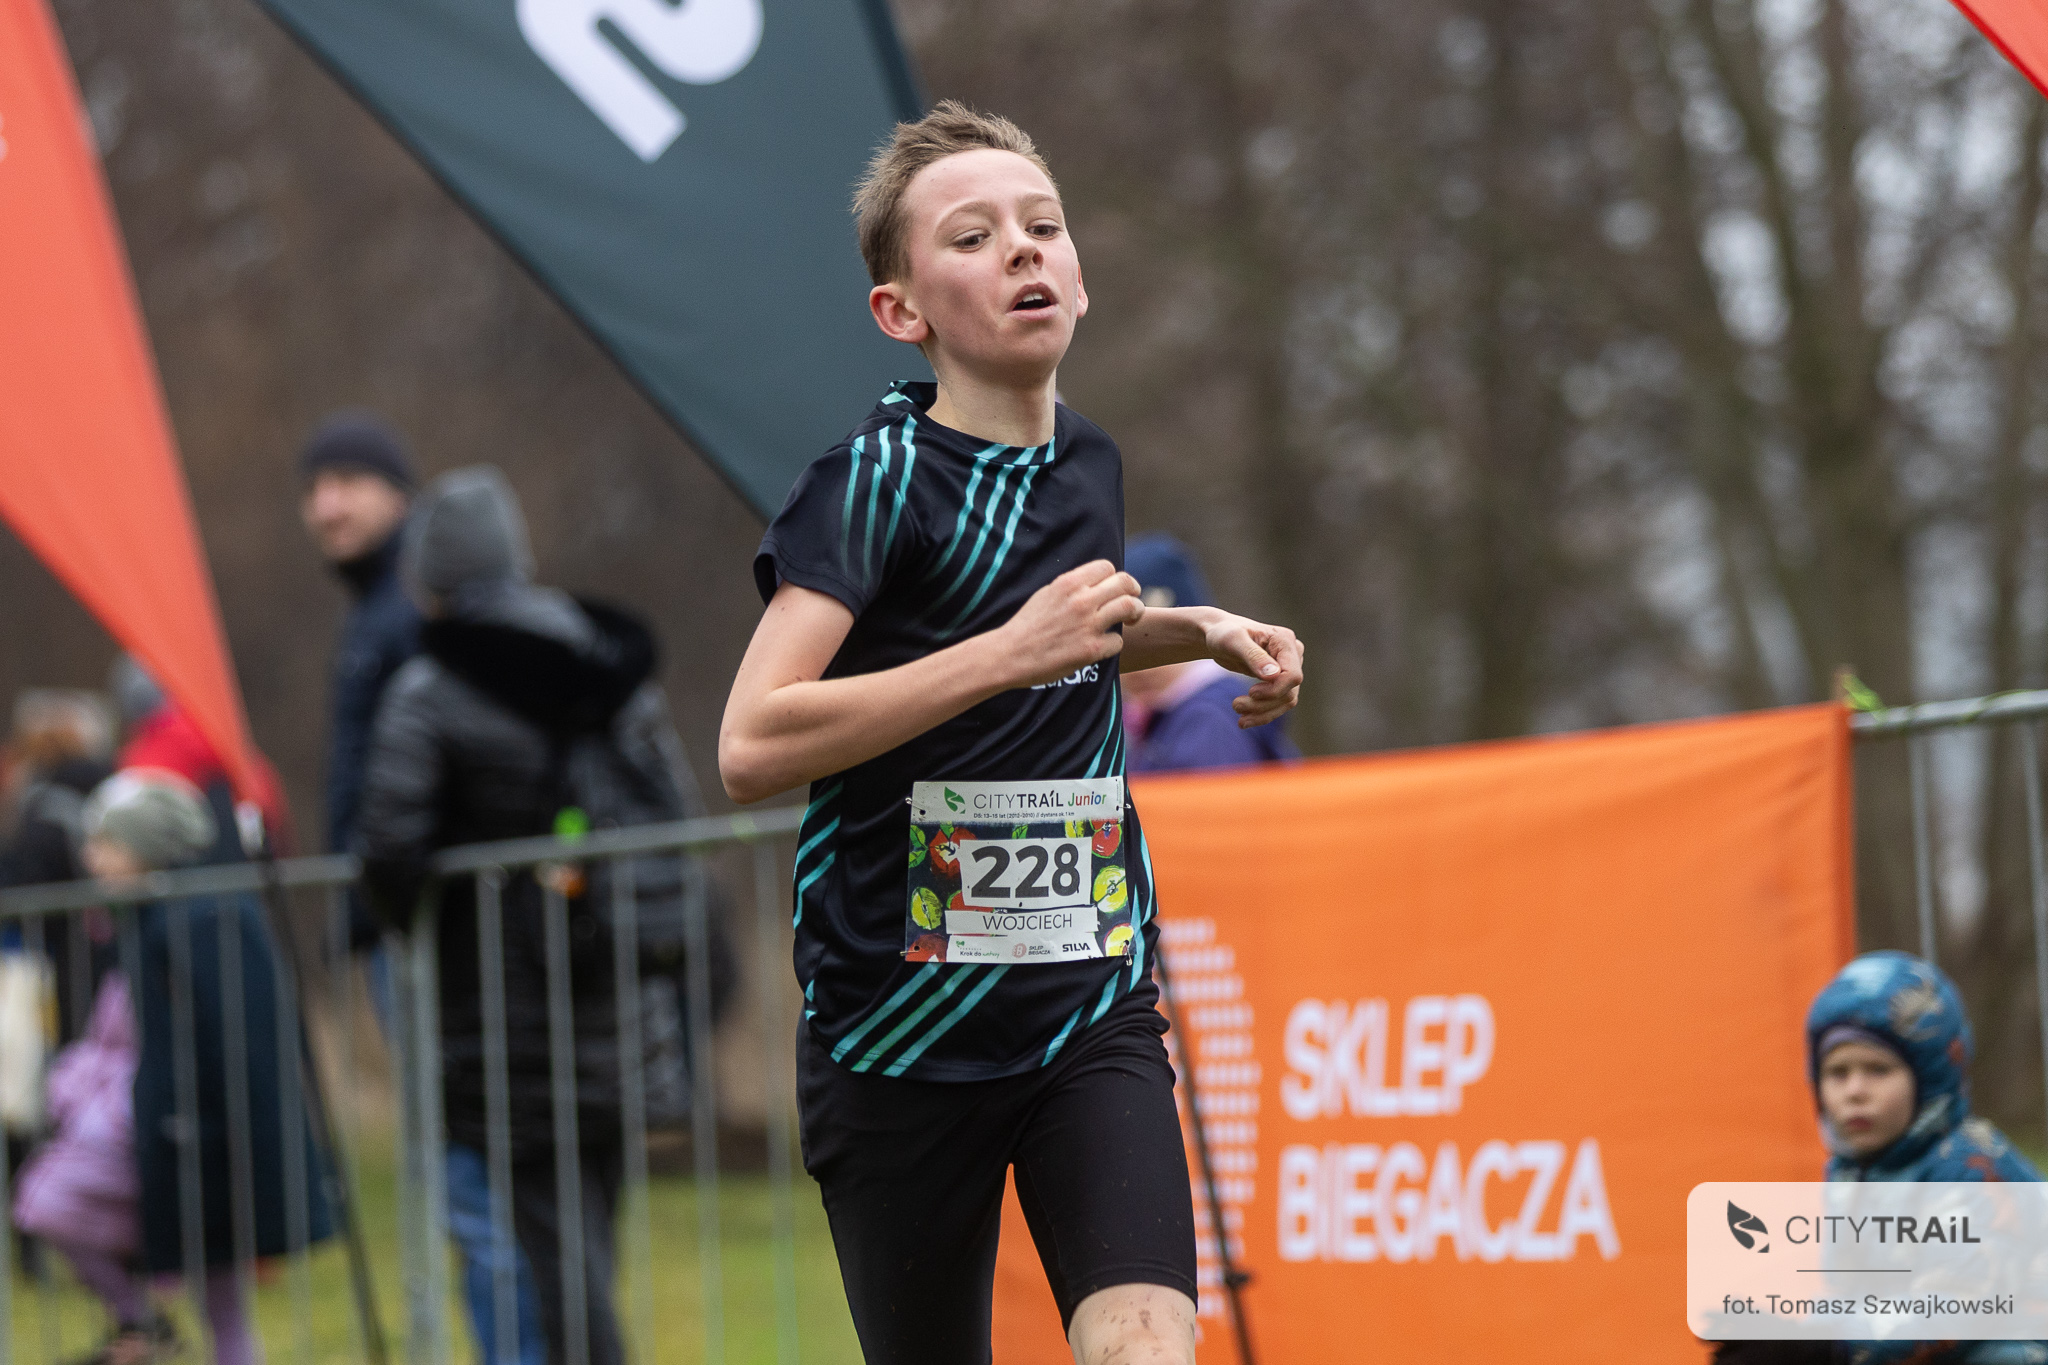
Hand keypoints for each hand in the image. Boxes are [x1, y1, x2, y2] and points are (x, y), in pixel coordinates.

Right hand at [998, 560, 1144, 687]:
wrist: (1010, 654)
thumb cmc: (1026, 626)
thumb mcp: (1046, 594)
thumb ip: (1071, 587)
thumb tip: (1092, 584)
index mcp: (1068, 583)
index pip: (1107, 567)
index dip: (1114, 578)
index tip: (1113, 588)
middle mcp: (1081, 600)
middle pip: (1125, 583)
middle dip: (1133, 590)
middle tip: (1132, 601)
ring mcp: (1089, 625)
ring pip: (1130, 607)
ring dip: (1134, 613)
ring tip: (1130, 620)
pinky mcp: (1092, 649)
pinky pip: (1118, 641)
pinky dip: (1113, 644)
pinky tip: (1102, 646)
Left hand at [1204, 614, 1303, 726]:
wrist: (1217, 636)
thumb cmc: (1223, 634)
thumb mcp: (1233, 640)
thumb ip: (1253, 656)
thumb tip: (1274, 675)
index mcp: (1285, 641)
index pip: (1292, 675)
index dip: (1275, 690)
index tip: (1251, 693)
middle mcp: (1293, 654)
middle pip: (1289, 691)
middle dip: (1263, 704)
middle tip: (1236, 706)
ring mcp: (1288, 668)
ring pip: (1285, 701)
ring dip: (1262, 713)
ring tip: (1239, 717)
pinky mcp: (1280, 680)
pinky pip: (1278, 703)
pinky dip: (1263, 714)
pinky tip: (1245, 720)